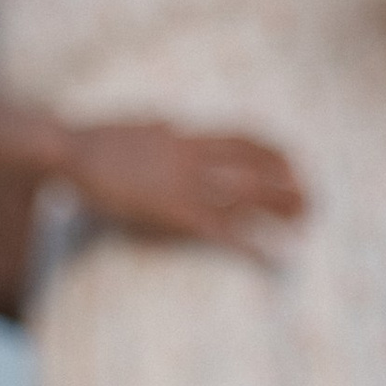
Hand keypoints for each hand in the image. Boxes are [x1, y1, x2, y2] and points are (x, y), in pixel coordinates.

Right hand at [53, 118, 304, 247]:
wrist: (69, 152)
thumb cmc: (93, 143)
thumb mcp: (134, 126)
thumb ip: (160, 128)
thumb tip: (171, 123)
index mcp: (184, 136)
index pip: (242, 137)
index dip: (273, 150)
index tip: (294, 159)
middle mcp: (193, 158)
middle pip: (254, 168)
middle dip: (288, 183)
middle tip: (316, 198)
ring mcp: (186, 187)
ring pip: (248, 197)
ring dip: (282, 209)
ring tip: (310, 221)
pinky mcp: (177, 218)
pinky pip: (226, 235)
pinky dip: (254, 249)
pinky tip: (277, 261)